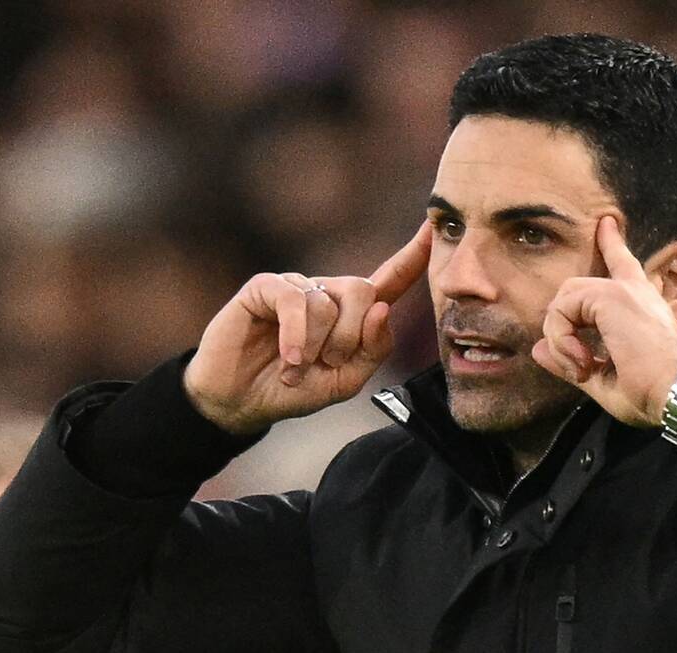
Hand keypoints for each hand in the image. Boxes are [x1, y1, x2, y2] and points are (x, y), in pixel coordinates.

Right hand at [183, 222, 431, 433]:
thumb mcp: (345, 380)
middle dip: (351, 337)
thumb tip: (384, 309)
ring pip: (328, 302)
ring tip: (297, 368)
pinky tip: (288, 359)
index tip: (435, 227)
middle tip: (328, 364)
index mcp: (352, 313)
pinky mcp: (265, 287)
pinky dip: (295, 336)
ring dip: (316, 346)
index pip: (390, 279)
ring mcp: (297, 286)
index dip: (413, 255)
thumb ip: (373, 351)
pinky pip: (295, 301)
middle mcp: (327, 292)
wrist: (241, 402)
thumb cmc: (294, 389)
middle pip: (364, 291)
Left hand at [532, 216, 676, 426]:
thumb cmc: (651, 392)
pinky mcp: (611, 296)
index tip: (606, 223)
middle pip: (575, 288)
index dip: (612, 244)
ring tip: (582, 366)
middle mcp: (634, 291)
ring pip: (564, 299)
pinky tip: (583, 361)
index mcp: (640, 305)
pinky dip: (563, 339)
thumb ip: (570, 360)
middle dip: (562, 326)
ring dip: (561, 337)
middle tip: (581, 365)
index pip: (623, 265)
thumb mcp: (603, 379)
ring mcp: (622, 290)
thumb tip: (537, 350)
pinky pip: (562, 309)